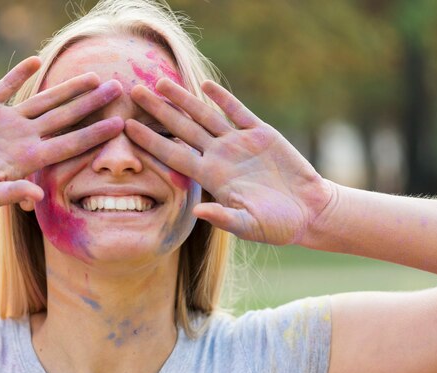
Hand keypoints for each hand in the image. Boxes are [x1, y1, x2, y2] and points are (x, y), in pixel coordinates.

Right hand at [0, 57, 123, 213]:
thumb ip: (11, 193)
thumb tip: (37, 196)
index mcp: (28, 159)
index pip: (70, 144)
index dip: (95, 134)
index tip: (119, 124)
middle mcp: (23, 138)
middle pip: (65, 117)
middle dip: (91, 104)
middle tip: (118, 89)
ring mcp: (5, 121)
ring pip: (43, 100)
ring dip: (67, 88)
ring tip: (93, 76)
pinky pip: (5, 87)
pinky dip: (19, 74)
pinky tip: (37, 61)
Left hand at [126, 78, 332, 244]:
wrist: (308, 210)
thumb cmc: (276, 224)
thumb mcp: (249, 225)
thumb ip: (224, 217)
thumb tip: (197, 211)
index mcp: (212, 178)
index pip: (174, 155)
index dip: (151, 141)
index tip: (128, 128)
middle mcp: (220, 157)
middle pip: (182, 129)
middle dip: (159, 111)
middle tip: (134, 91)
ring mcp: (239, 143)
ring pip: (205, 116)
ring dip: (184, 99)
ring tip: (160, 82)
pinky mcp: (261, 134)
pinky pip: (237, 112)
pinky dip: (223, 99)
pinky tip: (205, 86)